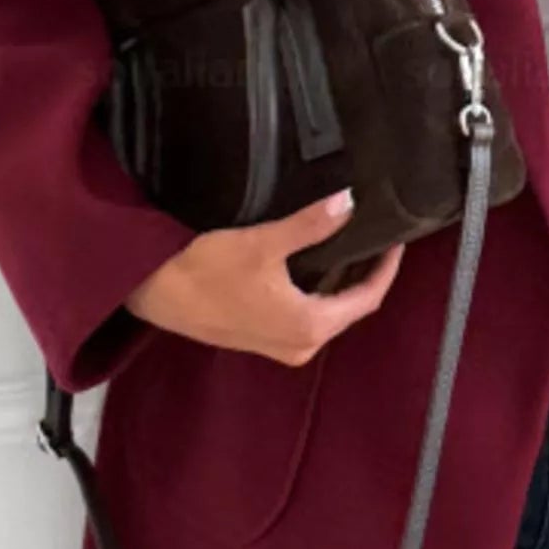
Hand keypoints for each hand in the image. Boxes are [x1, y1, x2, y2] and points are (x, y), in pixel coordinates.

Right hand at [124, 188, 403, 365]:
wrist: (150, 292)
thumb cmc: (204, 270)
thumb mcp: (263, 243)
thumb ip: (311, 225)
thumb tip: (348, 203)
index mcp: (309, 326)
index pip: (368, 298)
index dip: (386, 269)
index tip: (397, 241)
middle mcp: (301, 344)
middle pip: (350, 307)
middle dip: (366, 274)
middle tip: (377, 238)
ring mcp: (279, 345)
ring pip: (327, 312)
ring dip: (340, 283)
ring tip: (351, 245)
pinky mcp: (261, 338)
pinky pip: (305, 315)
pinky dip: (317, 291)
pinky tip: (315, 264)